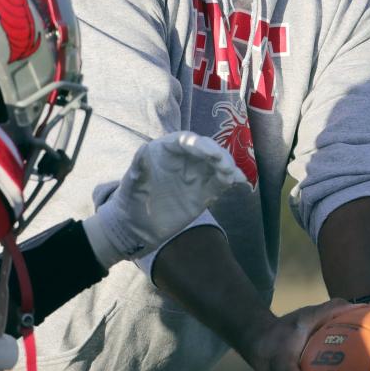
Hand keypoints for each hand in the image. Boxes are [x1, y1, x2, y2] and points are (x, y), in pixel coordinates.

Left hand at [84, 132, 244, 266]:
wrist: (136, 229)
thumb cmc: (130, 203)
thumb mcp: (132, 187)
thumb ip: (139, 169)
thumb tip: (143, 149)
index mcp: (164, 151)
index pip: (184, 141)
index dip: (199, 144)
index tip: (210, 153)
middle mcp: (183, 159)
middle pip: (205, 150)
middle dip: (218, 155)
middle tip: (226, 167)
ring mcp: (195, 174)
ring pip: (216, 164)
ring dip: (227, 167)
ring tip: (233, 176)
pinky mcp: (203, 191)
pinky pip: (220, 182)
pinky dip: (230, 180)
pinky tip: (239, 183)